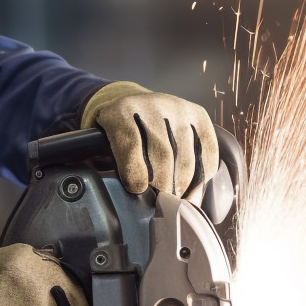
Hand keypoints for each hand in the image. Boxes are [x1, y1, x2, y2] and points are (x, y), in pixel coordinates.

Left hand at [82, 81, 217, 197]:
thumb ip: (105, 162)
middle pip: (163, 154)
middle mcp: (152, 105)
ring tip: (176, 201)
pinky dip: (202, 176)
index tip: (137, 190)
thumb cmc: (116, 131)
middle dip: (163, 186)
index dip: (135, 171)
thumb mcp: (98, 140)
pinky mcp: (198, 115)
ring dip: (182, 186)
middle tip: (161, 203)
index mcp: (120, 110)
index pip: (130, 143)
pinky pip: (207, 151)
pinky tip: (193, 191)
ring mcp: (178, 109)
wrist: (134, 101)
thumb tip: (128, 193)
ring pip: (186, 157)